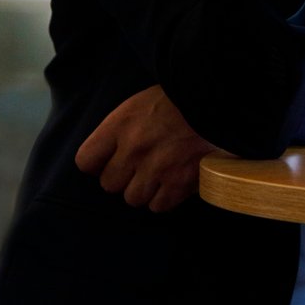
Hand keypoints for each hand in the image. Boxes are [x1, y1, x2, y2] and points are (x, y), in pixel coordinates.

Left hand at [75, 85, 217, 211]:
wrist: (219, 101)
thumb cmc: (180, 98)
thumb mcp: (141, 102)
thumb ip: (121, 129)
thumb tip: (109, 155)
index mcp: (120, 124)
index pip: (85, 161)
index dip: (97, 164)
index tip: (109, 160)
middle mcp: (134, 149)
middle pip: (109, 184)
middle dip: (123, 177)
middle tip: (140, 165)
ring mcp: (156, 168)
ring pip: (133, 198)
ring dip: (144, 189)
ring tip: (159, 173)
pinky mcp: (179, 182)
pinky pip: (158, 205)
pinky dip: (165, 197)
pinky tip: (174, 181)